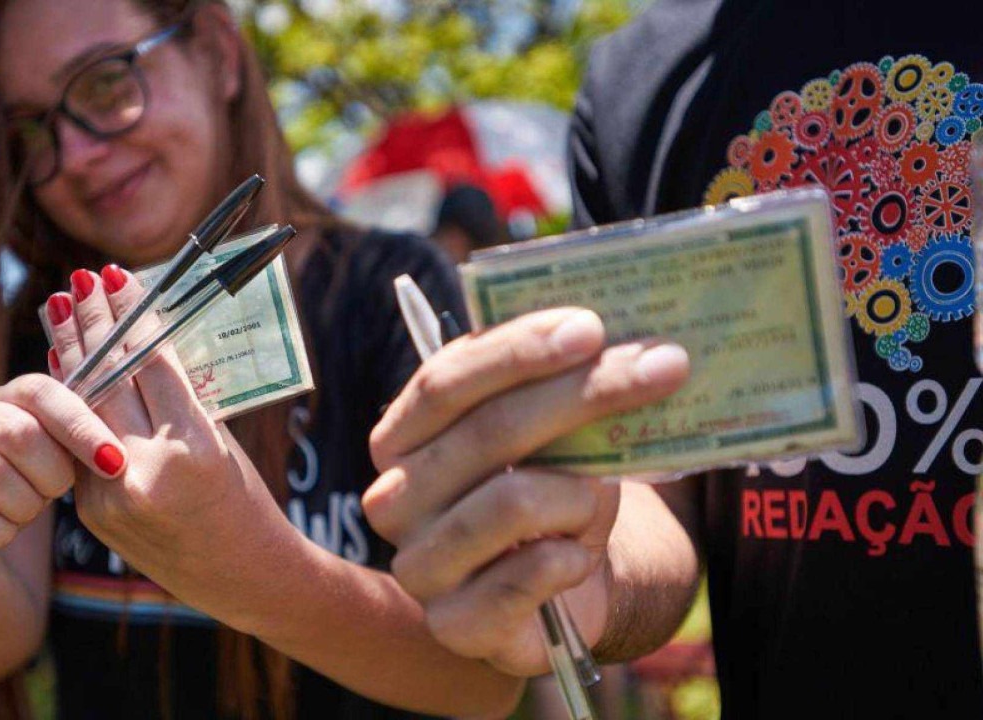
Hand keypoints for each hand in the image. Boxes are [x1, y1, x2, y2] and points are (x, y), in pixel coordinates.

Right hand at [0, 370, 127, 574]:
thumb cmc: (9, 481)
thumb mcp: (42, 452)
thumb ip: (72, 435)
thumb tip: (118, 447)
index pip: (40, 392)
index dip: (81, 425)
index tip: (114, 461)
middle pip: (18, 434)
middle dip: (52, 473)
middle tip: (55, 492)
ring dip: (26, 504)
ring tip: (25, 509)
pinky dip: (2, 530)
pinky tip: (1, 529)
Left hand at [44, 266, 286, 619]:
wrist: (242, 577)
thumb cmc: (246, 501)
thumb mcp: (220, 440)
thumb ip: (176, 400)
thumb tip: (135, 345)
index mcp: (194, 448)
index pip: (151, 363)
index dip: (131, 316)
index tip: (116, 279)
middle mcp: (147, 470)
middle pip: (109, 379)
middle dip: (91, 324)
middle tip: (78, 281)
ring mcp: (113, 495)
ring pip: (83, 409)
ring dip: (70, 354)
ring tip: (57, 308)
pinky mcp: (94, 512)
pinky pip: (77, 444)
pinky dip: (71, 401)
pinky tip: (63, 364)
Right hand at [363, 308, 688, 675]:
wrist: (556, 586)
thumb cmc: (548, 490)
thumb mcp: (547, 433)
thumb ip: (555, 386)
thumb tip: (622, 338)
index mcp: (402, 436)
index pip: (446, 380)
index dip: (518, 350)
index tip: (592, 326)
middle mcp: (395, 498)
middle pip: (488, 431)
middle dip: (584, 393)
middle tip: (664, 367)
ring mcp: (418, 565)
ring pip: (511, 502)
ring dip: (580, 492)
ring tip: (601, 494)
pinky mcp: (453, 624)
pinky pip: (525, 579)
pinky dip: (570, 558)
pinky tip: (582, 556)